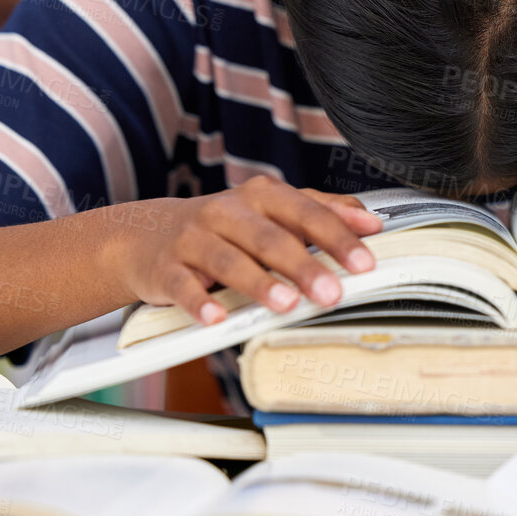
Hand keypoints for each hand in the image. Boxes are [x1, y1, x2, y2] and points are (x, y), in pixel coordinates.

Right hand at [107, 177, 382, 324]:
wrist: (146, 234)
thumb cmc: (223, 226)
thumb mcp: (270, 211)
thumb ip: (321, 212)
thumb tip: (369, 221)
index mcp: (260, 197)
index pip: (306, 213)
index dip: (337, 236)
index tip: (364, 262)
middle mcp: (227, 212)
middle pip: (271, 238)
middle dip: (304, 265)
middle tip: (332, 292)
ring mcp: (194, 239)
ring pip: (228, 260)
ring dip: (258, 282)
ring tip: (285, 303)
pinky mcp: (166, 269)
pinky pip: (184, 286)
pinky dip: (200, 302)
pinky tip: (217, 318)